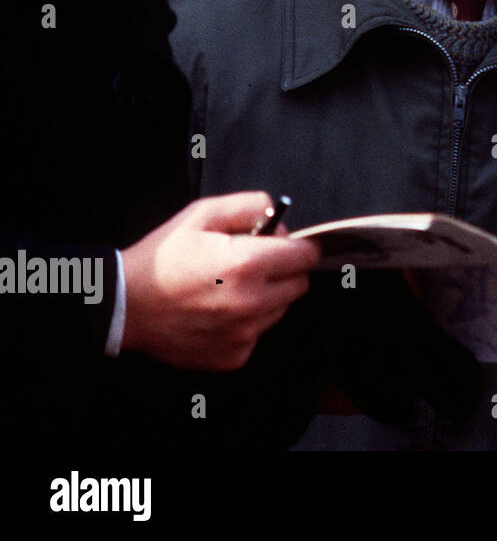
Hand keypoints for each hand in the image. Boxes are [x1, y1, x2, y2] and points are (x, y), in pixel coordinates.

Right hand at [121, 192, 320, 370]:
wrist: (123, 305)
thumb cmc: (162, 258)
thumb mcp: (202, 214)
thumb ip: (249, 206)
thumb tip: (278, 216)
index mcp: (248, 264)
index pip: (306, 256)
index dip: (298, 246)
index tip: (287, 246)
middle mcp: (252, 302)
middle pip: (299, 284)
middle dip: (285, 271)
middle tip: (255, 265)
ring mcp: (244, 333)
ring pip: (280, 310)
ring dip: (267, 297)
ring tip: (230, 288)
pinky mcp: (234, 356)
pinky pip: (258, 334)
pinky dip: (247, 323)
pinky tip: (218, 311)